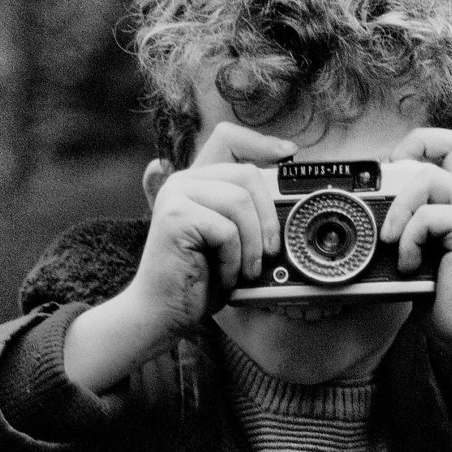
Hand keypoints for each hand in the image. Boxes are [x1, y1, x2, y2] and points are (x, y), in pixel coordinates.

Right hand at [63, 125, 291, 392]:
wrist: (163, 313)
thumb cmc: (200, 281)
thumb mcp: (233, 241)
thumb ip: (248, 214)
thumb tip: (289, 198)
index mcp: (197, 180)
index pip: (228, 137)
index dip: (261, 141)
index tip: (289, 153)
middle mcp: (183, 180)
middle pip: (246, 174)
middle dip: (268, 216)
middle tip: (272, 251)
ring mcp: (176, 195)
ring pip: (240, 202)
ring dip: (253, 244)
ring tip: (246, 271)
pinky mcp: (175, 216)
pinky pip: (227, 230)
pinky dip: (234, 260)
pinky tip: (225, 277)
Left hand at [386, 129, 451, 404]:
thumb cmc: (444, 299)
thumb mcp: (414, 256)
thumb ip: (403, 230)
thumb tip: (367, 218)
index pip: (451, 148)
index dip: (419, 146)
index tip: (393, 174)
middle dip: (413, 152)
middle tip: (395, 182)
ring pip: (429, 177)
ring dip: (400, 209)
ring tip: (394, 243)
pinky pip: (427, 214)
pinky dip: (408, 239)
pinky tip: (410, 265)